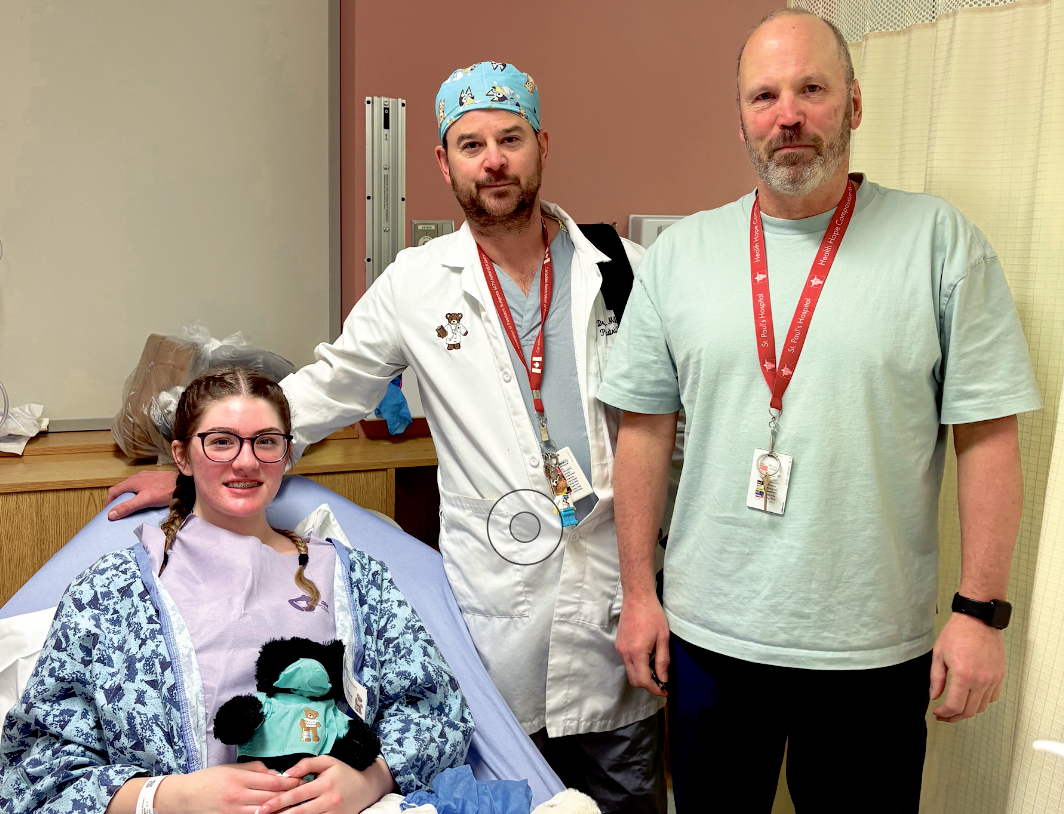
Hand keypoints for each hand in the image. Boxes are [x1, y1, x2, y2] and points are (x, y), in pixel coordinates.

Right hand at [105, 470, 178, 519]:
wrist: (184, 483)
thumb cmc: (165, 491)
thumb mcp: (144, 500)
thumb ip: (128, 507)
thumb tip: (110, 514)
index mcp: (131, 481)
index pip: (113, 491)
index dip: (108, 502)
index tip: (108, 513)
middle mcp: (137, 477)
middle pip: (122, 490)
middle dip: (118, 501)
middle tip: (118, 513)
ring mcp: (146, 478)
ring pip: (131, 489)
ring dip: (128, 498)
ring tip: (129, 509)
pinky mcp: (154, 480)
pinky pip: (140, 488)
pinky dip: (137, 495)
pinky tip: (143, 502)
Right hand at [153, 763, 302, 813]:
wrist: (183, 797)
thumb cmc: (208, 779)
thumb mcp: (231, 768)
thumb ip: (255, 769)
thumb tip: (276, 773)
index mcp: (239, 778)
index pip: (273, 782)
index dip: (291, 782)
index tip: (303, 780)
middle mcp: (237, 796)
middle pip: (272, 798)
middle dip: (290, 796)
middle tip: (305, 794)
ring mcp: (233, 812)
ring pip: (264, 813)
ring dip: (281, 810)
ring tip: (296, 807)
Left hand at [256, 755, 396, 813]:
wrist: (367, 787)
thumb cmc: (344, 772)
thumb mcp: (328, 761)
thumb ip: (307, 764)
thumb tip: (286, 773)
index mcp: (325, 783)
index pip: (297, 793)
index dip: (278, 801)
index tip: (262, 807)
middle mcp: (329, 800)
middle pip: (299, 811)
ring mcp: (333, 813)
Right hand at [616, 590, 669, 696]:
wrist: (637, 597)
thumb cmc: (653, 615)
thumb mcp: (663, 638)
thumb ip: (663, 660)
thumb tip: (664, 679)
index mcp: (636, 653)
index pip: (643, 681)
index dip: (655, 689)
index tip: (666, 690)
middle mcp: (624, 653)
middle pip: (634, 680)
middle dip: (648, 685)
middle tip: (663, 682)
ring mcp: (620, 649)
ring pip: (630, 672)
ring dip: (642, 676)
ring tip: (657, 669)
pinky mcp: (619, 645)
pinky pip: (627, 663)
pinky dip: (637, 667)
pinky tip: (648, 659)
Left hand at [930, 612, 1005, 721]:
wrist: (978, 619)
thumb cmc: (958, 633)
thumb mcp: (939, 654)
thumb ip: (936, 679)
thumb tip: (934, 696)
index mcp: (963, 676)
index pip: (954, 706)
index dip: (944, 713)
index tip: (937, 712)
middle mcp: (981, 681)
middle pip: (969, 711)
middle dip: (954, 717)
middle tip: (944, 716)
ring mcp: (993, 679)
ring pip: (981, 707)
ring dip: (968, 711)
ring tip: (956, 709)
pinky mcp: (1000, 676)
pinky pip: (992, 697)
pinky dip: (981, 702)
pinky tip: (971, 699)